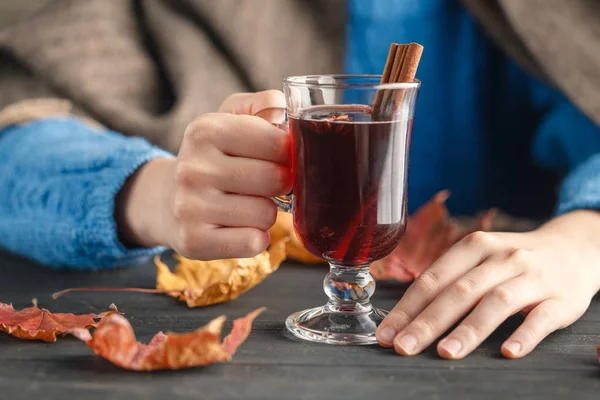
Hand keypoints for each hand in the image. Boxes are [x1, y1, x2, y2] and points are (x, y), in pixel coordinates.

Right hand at [116, 90, 290, 259]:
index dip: (289, 154)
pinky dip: (256, 238)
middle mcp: (193, 167)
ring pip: (266, 214)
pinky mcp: (194, 240)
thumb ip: (262, 104)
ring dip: (267, 212)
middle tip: (267, 185)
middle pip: (275, 179)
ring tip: (249, 205)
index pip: (277, 142)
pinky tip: (241, 227)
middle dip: (281, 184)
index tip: (280, 158)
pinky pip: (253, 242)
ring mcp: (190, 206)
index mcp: (206, 130)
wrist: (168, 201)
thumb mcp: (230, 120)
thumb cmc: (213, 158)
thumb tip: (282, 106)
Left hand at [375, 210, 599, 358]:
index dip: (408, 307)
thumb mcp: (480, 257)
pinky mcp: (560, 299)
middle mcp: (501, 258)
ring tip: (446, 352)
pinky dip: (524, 335)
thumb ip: (448, 279)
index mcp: (474, 246)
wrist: (573, 248)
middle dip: (428, 322)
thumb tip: (406, 314)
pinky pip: (542, 318)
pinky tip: (507, 351)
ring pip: (496, 303)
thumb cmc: (512, 260)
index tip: (387, 333)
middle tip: (405, 347)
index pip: (433, 279)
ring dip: (469, 329)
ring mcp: (532, 277)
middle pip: (459, 291)